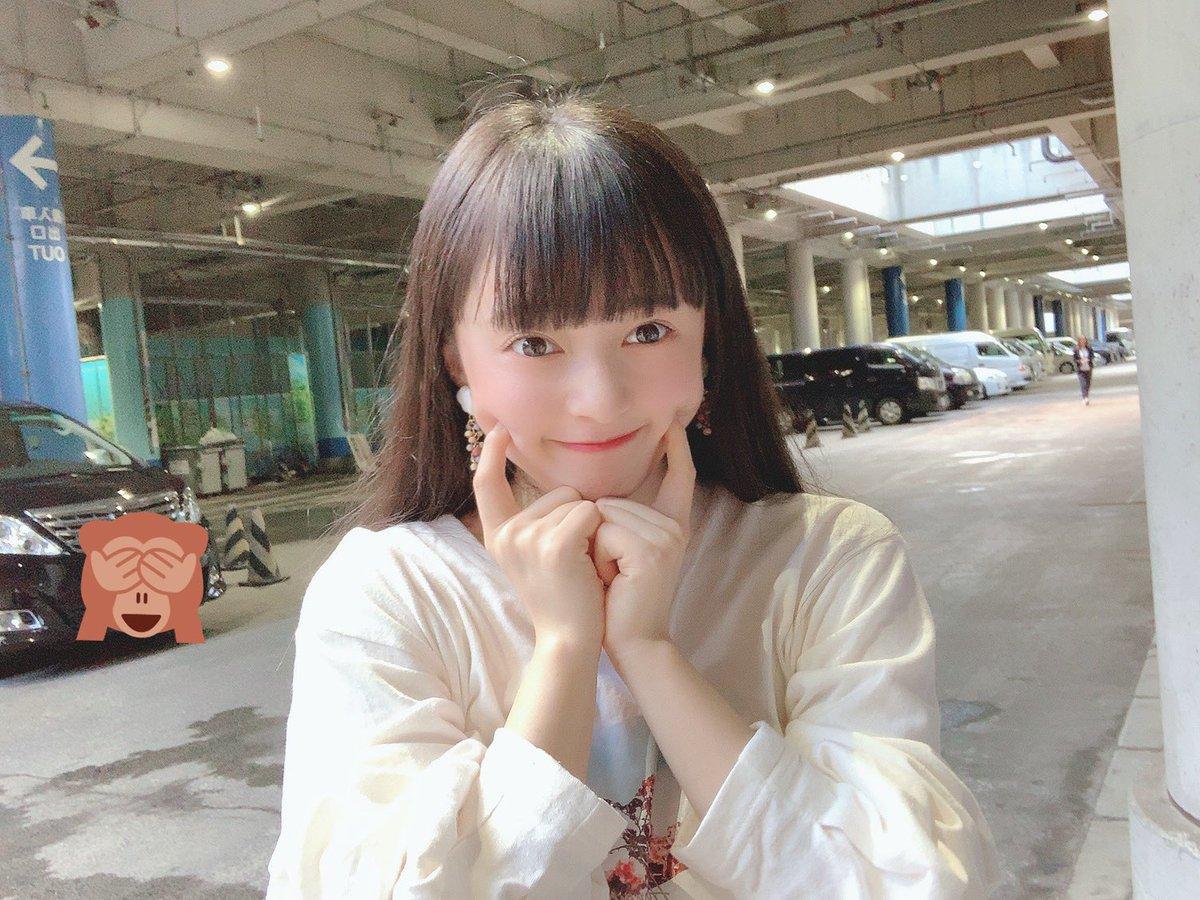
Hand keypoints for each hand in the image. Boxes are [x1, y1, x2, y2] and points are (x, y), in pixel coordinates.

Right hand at [473, 422, 607, 648]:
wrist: (569, 639)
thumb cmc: (563, 599)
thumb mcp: (535, 558)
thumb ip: (532, 524)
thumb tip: (552, 489)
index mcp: (497, 536)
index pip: (486, 484)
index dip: (491, 454)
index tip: (499, 428)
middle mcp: (506, 534)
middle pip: (556, 491)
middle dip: (576, 515)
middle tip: (573, 560)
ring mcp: (527, 538)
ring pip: (576, 501)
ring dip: (589, 527)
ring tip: (581, 564)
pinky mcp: (555, 544)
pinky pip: (589, 513)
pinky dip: (599, 533)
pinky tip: (591, 562)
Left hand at [592, 418, 695, 658]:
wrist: (633, 642)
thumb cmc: (617, 600)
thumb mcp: (621, 553)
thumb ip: (621, 523)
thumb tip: (597, 500)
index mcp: (671, 526)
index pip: (679, 478)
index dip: (677, 450)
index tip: (671, 423)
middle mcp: (674, 527)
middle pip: (613, 500)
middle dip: (597, 533)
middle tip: (612, 570)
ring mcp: (666, 538)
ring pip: (604, 514)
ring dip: (594, 546)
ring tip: (612, 576)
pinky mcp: (652, 552)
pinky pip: (603, 532)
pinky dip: (597, 557)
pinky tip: (613, 580)